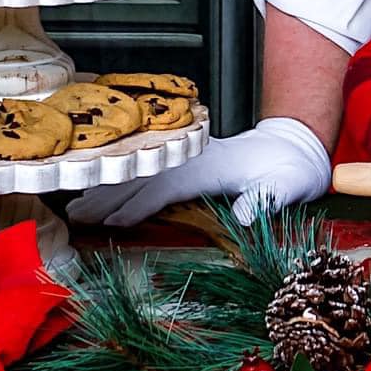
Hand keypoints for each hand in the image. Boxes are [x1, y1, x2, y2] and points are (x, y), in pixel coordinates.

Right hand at [67, 117, 331, 228]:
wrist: (296, 146)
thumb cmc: (290, 170)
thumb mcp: (287, 186)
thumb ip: (267, 199)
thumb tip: (247, 217)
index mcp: (211, 165)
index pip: (166, 185)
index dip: (138, 205)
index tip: (112, 224)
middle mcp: (194, 157)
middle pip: (144, 176)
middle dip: (108, 196)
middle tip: (74, 218)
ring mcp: (188, 157)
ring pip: (141, 172)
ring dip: (109, 189)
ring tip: (76, 207)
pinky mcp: (187, 161)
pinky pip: (149, 173)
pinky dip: (123, 184)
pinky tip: (104, 195)